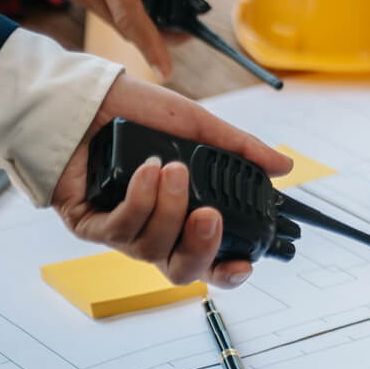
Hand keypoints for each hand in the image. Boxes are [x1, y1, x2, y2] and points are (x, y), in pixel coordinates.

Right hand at [15, 0, 233, 79]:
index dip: (152, 47)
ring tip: (169, 15)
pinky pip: (98, 8)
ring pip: (111, 19)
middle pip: (124, 25)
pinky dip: (120, 9)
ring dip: (138, 23)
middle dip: (155, 36)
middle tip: (186, 32)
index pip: (132, 18)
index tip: (167, 71)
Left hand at [51, 73, 292, 287]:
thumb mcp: (198, 127)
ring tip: (170, 168)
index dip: (229, 272)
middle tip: (209, 214)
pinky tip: (145, 173)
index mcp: (185, 216)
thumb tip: (284, 167)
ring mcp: (122, 231)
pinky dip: (138, 202)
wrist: (85, 96)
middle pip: (183, 271)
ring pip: (152, 249)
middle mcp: (156, 231)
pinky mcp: (89, 223)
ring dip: (167, 209)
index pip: (211, 260)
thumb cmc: (138, 113)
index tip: (244, 262)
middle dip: (200, 247)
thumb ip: (240, 150)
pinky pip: (119, 230)